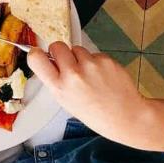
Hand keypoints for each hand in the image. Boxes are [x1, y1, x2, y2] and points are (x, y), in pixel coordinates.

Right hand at [28, 43, 150, 146]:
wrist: (127, 116)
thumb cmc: (95, 113)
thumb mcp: (66, 102)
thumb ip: (56, 80)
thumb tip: (49, 60)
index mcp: (59, 87)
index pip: (36, 58)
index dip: (36, 53)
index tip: (40, 54)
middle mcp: (73, 74)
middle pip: (57, 45)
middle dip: (60, 52)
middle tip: (68, 63)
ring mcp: (91, 65)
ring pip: (77, 49)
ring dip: (80, 57)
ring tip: (90, 75)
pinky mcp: (106, 60)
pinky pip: (94, 54)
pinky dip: (96, 62)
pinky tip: (103, 76)